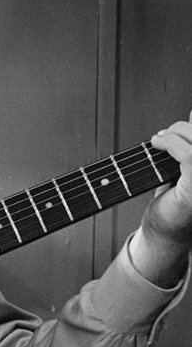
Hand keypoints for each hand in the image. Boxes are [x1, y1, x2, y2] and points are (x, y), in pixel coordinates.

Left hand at [136, 116, 191, 285]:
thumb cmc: (176, 201)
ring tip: (158, 140)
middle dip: (185, 128)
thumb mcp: (186, 167)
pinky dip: (171, 144)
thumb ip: (191, 144)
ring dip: (176, 134)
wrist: (165, 231)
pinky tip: (158, 145)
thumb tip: (191, 115)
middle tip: (164, 134)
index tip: (186, 118)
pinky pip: (189, 156)